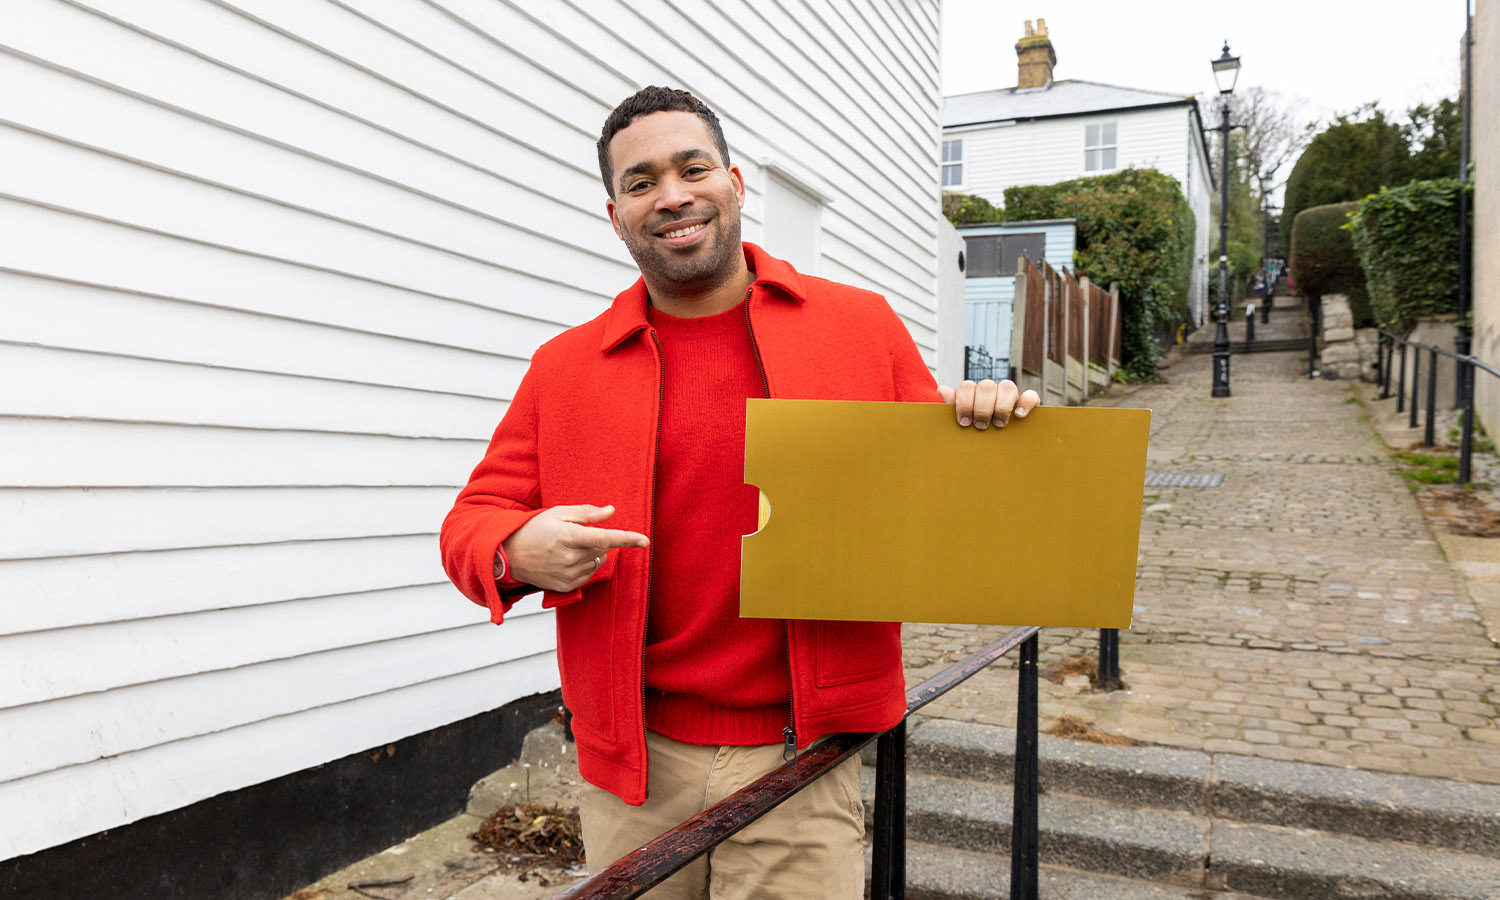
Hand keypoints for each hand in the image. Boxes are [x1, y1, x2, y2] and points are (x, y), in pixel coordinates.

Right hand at [502, 504, 647, 591]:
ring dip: (589, 554)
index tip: (645, 541)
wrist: (509, 555)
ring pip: (595, 563)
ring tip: (567, 548)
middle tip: (575, 535)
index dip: (626, 539)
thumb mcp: (559, 513)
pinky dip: (582, 567)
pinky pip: (587, 575)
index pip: (604, 538)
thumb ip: (587, 513)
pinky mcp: (565, 587)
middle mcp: (569, 558)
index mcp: (569, 536)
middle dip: (596, 541)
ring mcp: (567, 575)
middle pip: (601, 550)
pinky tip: (565, 560)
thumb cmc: (534, 530)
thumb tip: (610, 512)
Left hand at [936, 379, 1039, 428]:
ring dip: (1001, 406)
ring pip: (1008, 386)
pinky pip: (1030, 395)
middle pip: (987, 386)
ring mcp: (1009, 396)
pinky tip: (1019, 416)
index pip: (966, 386)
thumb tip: (942, 390)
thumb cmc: (972, 435)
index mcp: (972, 394)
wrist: (994, 452)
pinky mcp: (1027, 404)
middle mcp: (991, 391)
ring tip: (998, 425)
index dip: (964, 402)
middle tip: (981, 426)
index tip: (964, 422)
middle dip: (982, 407)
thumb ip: (951, 408)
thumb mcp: (961, 424)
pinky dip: (1025, 403)